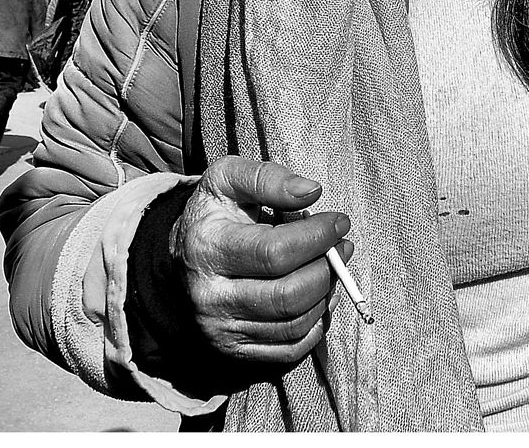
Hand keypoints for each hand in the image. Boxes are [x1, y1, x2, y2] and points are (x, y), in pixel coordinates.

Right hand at [169, 156, 352, 364]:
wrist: (185, 257)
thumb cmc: (216, 212)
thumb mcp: (228, 178)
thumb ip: (267, 177)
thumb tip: (311, 191)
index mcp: (207, 249)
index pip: (275, 253)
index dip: (317, 237)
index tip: (339, 221)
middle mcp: (209, 298)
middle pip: (288, 295)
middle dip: (328, 268)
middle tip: (343, 245)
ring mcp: (221, 331)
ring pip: (294, 324)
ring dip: (327, 292)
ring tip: (333, 265)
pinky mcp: (236, 352)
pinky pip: (291, 348)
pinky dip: (317, 322)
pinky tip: (319, 293)